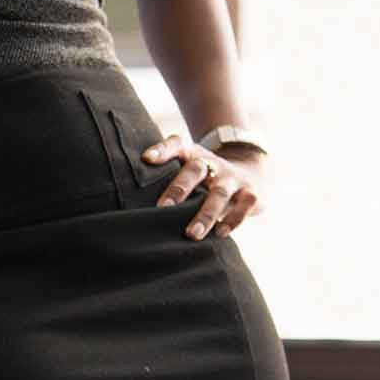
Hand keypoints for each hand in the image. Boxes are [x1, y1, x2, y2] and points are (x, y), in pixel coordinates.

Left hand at [144, 136, 267, 239]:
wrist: (251, 172)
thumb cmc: (204, 178)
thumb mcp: (187, 171)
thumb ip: (163, 178)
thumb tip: (127, 202)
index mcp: (193, 155)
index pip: (177, 144)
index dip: (162, 150)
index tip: (146, 158)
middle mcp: (213, 164)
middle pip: (195, 170)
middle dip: (179, 189)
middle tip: (162, 208)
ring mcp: (233, 178)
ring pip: (219, 194)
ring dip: (205, 214)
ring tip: (191, 234)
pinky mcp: (252, 193)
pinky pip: (245, 205)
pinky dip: (234, 220)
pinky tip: (220, 233)